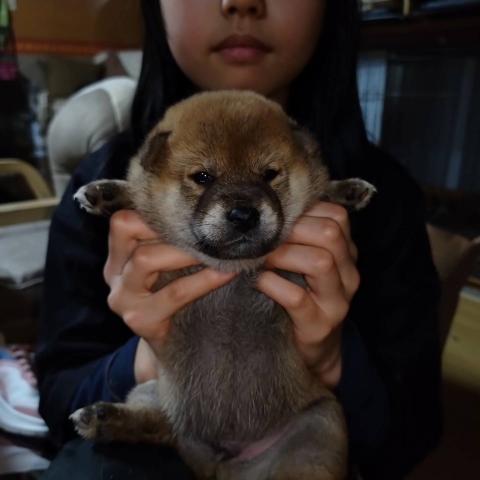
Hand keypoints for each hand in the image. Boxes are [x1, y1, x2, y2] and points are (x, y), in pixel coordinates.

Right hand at [104, 210, 235, 382]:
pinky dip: (204, 281)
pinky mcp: (141, 321)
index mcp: (118, 259)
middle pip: (130, 231)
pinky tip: (226, 274)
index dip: (154, 213)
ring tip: (220, 251)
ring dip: (187, 251)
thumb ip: (172, 246)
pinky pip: (175, 293)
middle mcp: (114, 276)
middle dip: (174, 228)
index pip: (123, 221)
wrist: (181, 350)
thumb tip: (208, 214)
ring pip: (146, 259)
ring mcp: (123, 299)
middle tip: (211, 231)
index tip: (192, 215)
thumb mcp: (170, 270)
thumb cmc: (181, 301)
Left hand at [256, 202, 359, 387]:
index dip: (304, 210)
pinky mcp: (319, 325)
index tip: (275, 216)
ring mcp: (337, 301)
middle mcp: (349, 274)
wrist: (315, 348)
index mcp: (346, 253)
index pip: (337, 215)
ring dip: (282, 254)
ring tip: (259, 258)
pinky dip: (271, 284)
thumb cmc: (303, 296)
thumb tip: (265, 211)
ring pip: (320, 262)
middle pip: (330, 233)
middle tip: (263, 235)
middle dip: (291, 229)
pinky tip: (257, 281)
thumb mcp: (307, 264)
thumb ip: (298, 239)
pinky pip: (296, 297)